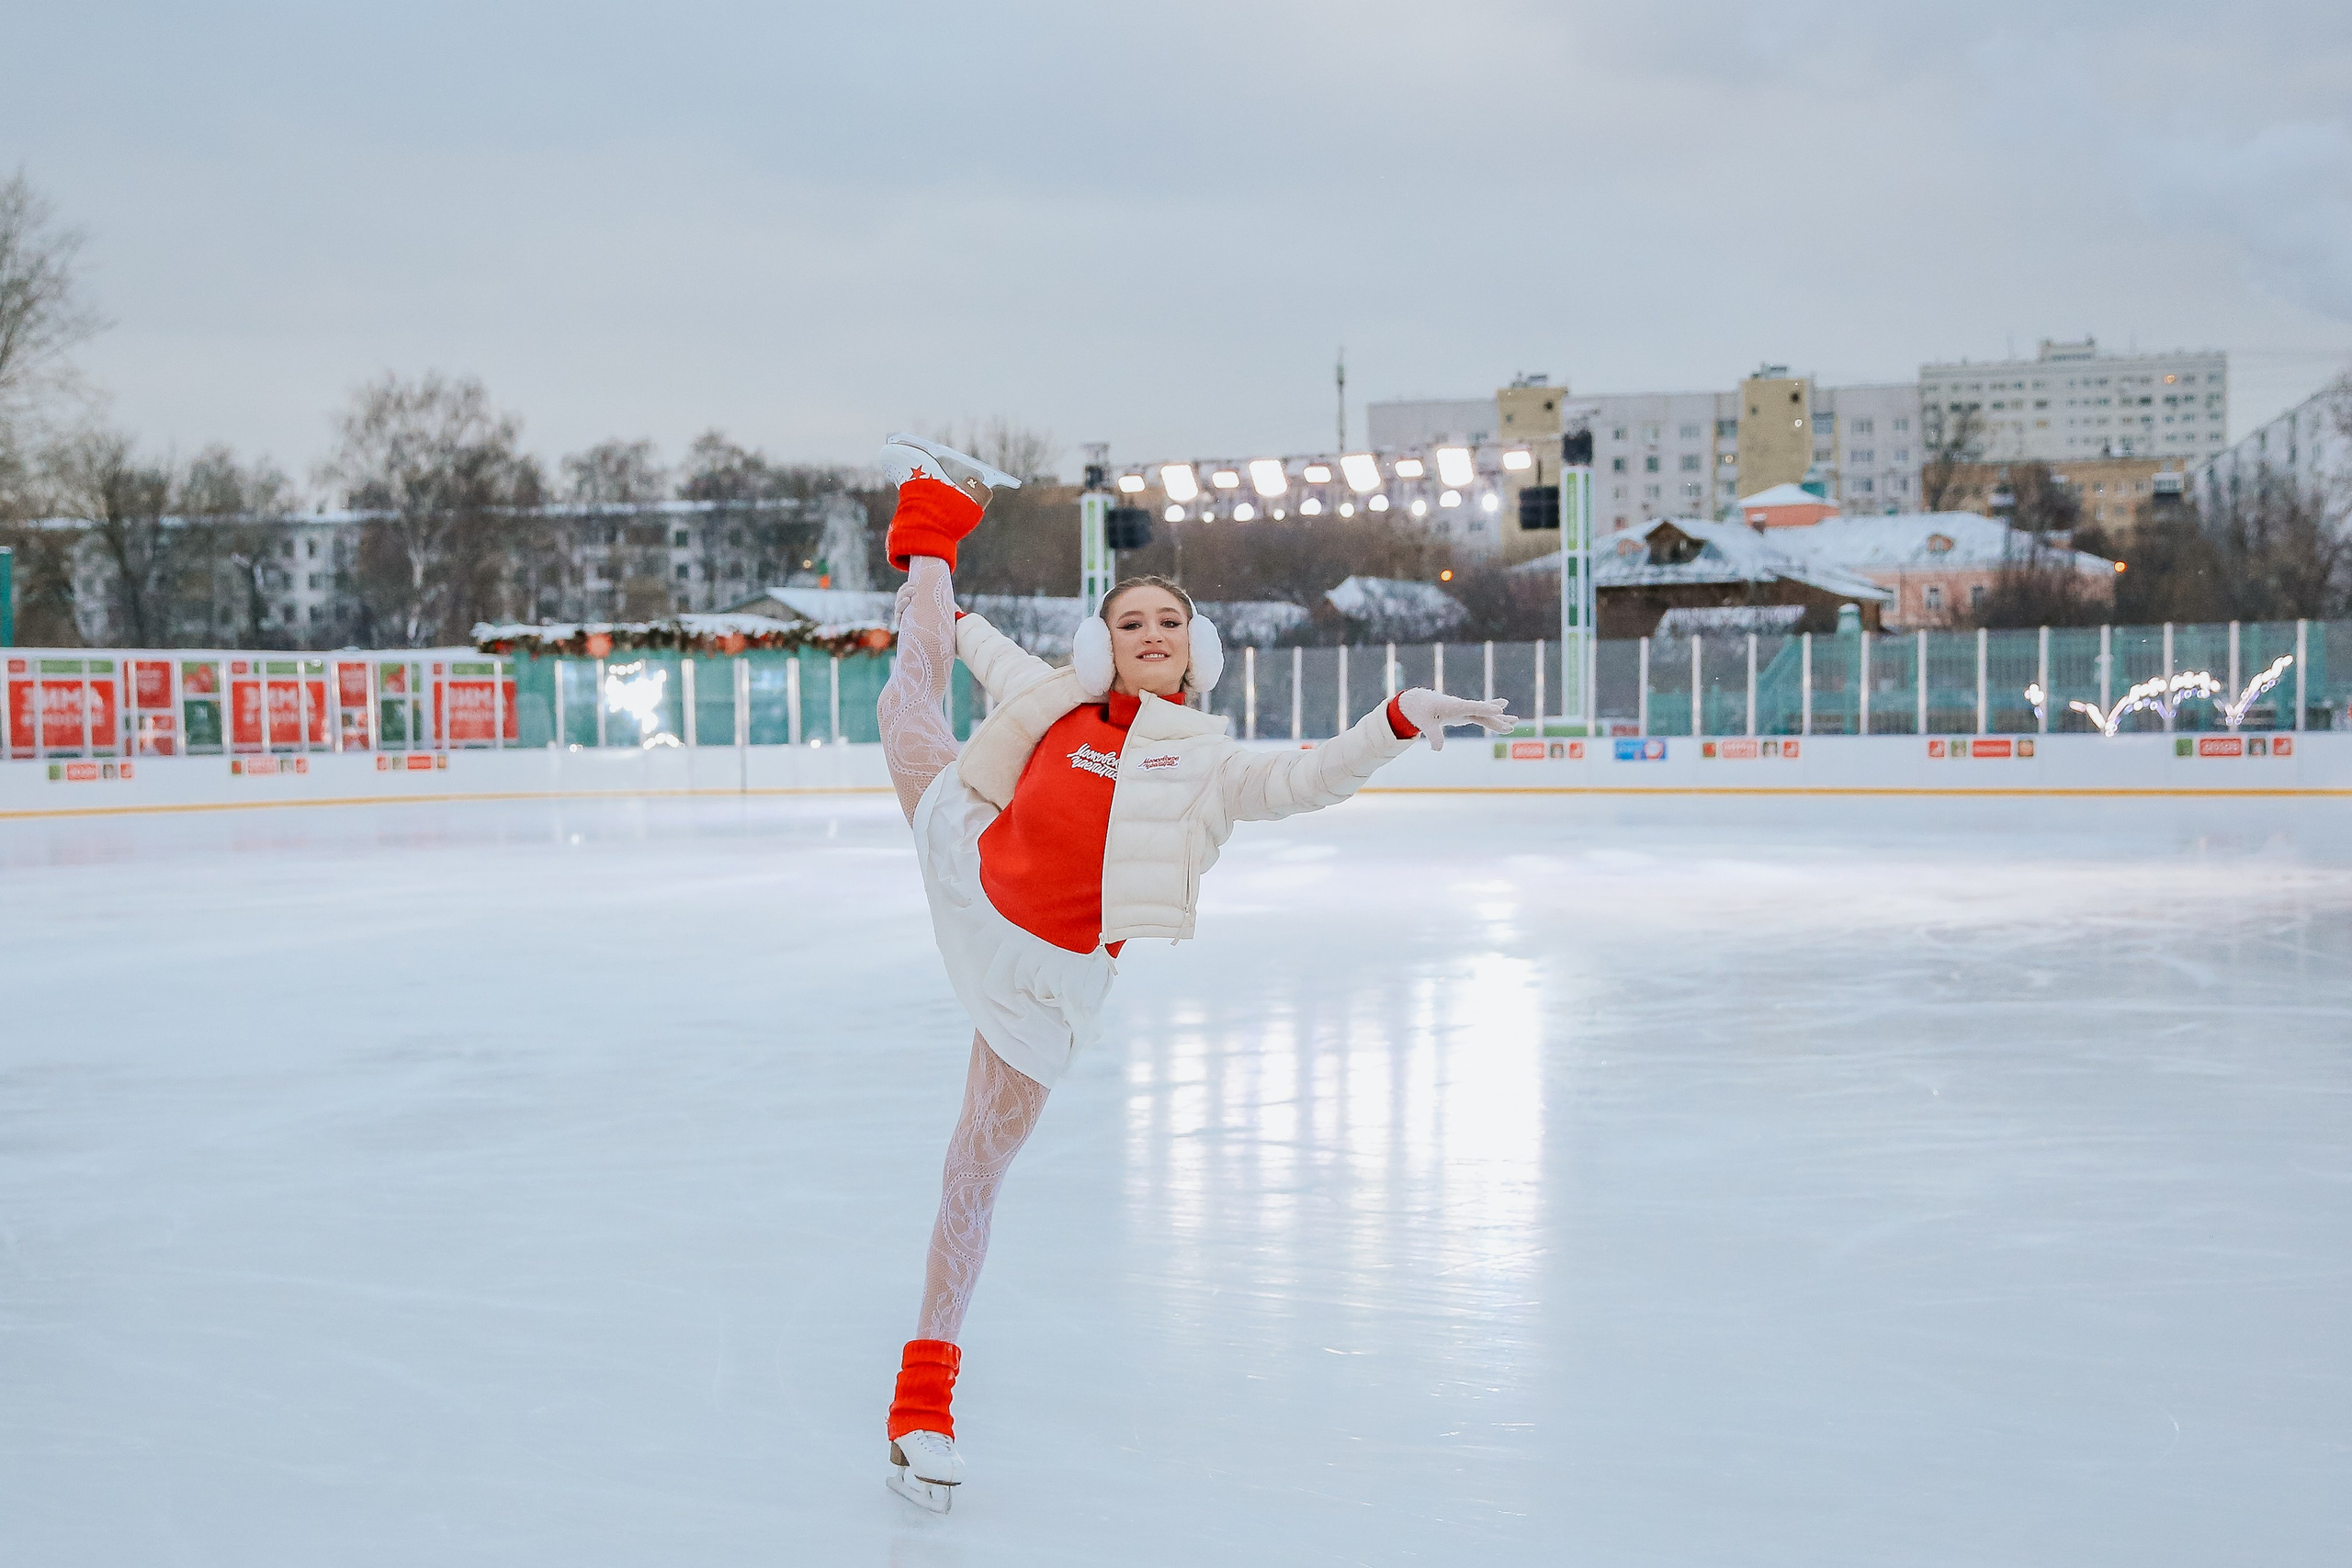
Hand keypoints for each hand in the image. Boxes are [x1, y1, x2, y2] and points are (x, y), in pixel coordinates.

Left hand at [1397, 689, 1513, 750]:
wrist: (1418, 701)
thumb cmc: (1421, 711)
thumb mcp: (1424, 724)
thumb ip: (1433, 735)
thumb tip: (1437, 750)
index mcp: (1453, 706)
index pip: (1472, 707)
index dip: (1485, 709)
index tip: (1499, 710)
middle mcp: (1462, 706)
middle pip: (1482, 713)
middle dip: (1496, 719)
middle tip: (1512, 725)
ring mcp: (1464, 709)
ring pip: (1484, 714)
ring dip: (1499, 718)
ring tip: (1515, 720)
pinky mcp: (1464, 713)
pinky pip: (1480, 715)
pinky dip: (1491, 715)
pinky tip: (1503, 714)